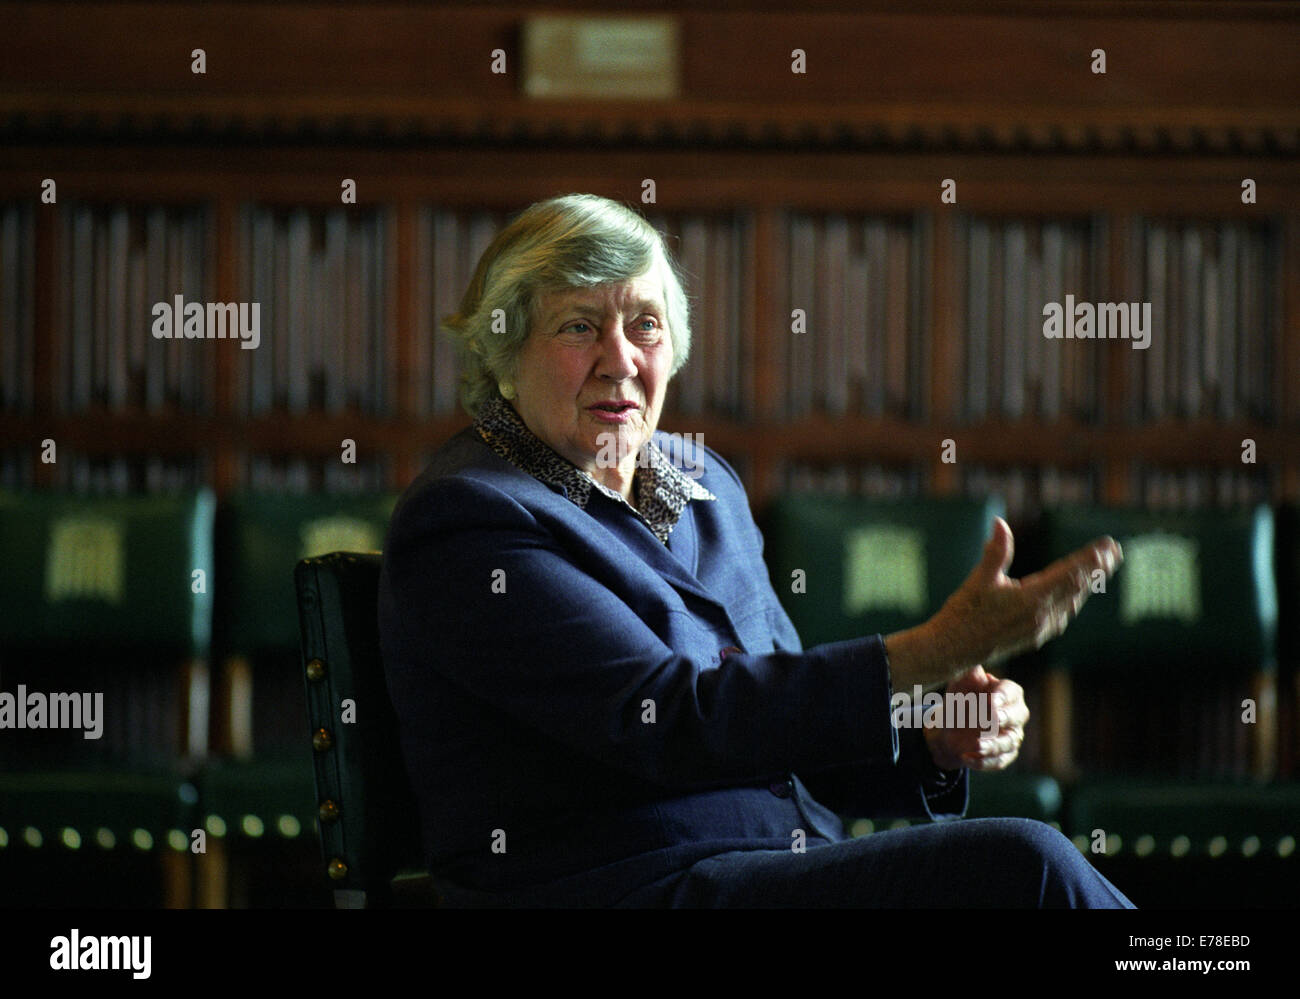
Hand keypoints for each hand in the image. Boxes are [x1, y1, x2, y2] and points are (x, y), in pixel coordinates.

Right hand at [886, 517, 1121, 686]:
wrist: (952, 651)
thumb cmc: (963, 614)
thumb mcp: (978, 579)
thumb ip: (995, 552)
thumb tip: (1000, 523)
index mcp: (1032, 600)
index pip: (1070, 574)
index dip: (1090, 559)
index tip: (1107, 545)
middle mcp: (1042, 616)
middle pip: (1078, 588)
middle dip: (1098, 568)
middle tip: (1115, 551)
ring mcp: (1040, 629)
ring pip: (1073, 602)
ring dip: (1088, 583)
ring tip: (1101, 568)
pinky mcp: (1034, 636)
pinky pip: (1063, 614)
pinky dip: (1074, 598)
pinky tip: (1076, 594)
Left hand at [922, 665, 1027, 771]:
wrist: (950, 730)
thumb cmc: (960, 701)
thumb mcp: (959, 686)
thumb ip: (968, 677)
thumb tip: (979, 671)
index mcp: (1007, 692)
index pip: (1011, 691)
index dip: (1001, 696)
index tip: (989, 700)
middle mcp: (1015, 714)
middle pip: (1018, 716)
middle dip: (1004, 717)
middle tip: (991, 720)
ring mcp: (1011, 737)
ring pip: (1008, 742)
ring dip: (992, 744)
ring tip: (975, 744)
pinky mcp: (1004, 756)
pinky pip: (998, 761)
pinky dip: (983, 761)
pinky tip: (965, 757)